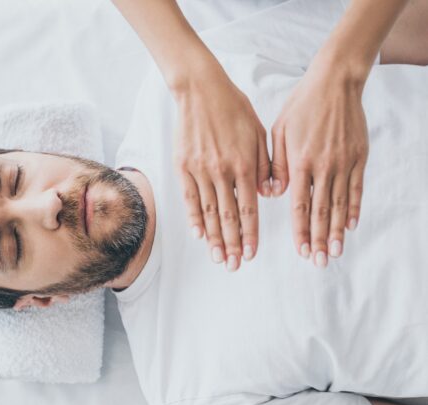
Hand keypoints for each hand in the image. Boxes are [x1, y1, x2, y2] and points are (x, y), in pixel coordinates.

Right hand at [172, 62, 269, 271]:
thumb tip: (270, 195)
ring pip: (207, 212)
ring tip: (218, 257)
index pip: (249, 208)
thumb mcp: (259, 133)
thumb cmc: (234, 109)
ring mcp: (199, 170)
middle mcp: (221, 171)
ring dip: (214, 238)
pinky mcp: (183, 166)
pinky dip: (193, 218)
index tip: (251, 253)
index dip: (250, 233)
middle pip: (227, 216)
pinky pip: (189, 198)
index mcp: (243, 164)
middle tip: (234, 265)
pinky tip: (199, 234)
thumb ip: (265, 166)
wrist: (201, 89)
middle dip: (232, 243)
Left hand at [271, 53, 368, 266]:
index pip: (300, 206)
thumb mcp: (280, 131)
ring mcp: (344, 162)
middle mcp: (323, 166)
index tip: (302, 250)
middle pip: (321, 211)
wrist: (335, 81)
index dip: (301, 230)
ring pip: (340, 204)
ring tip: (336, 251)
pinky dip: (353, 208)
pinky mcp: (359, 156)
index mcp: (300, 162)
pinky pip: (356, 188)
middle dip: (320, 239)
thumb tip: (272, 194)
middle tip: (319, 261)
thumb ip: (276, 165)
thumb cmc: (302, 105)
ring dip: (337, 231)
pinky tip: (351, 224)